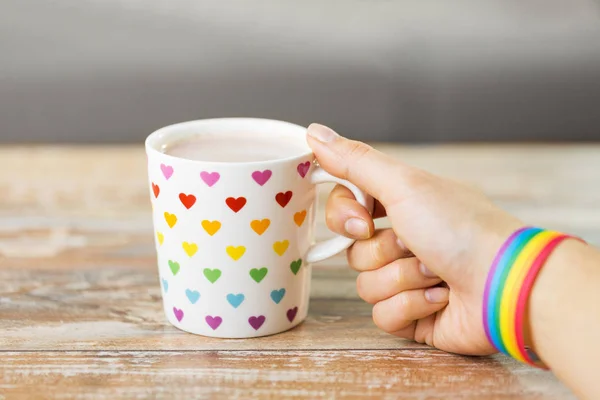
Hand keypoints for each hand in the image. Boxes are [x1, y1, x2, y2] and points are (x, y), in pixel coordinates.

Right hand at [307, 123, 522, 354]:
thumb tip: (314, 132)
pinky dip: (412, 307)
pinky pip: (383, 317)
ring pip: (366, 286)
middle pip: (353, 251)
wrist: (504, 284)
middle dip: (384, 251)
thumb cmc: (460, 227)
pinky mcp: (414, 317)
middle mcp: (403, 240)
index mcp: (400, 206)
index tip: (363, 221)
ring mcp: (408, 280)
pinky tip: (441, 298)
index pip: (344, 209)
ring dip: (403, 279)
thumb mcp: (403, 185)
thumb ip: (355, 161)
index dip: (344, 217)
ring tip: (438, 274)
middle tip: (416, 245)